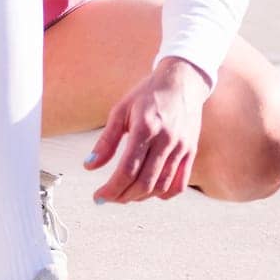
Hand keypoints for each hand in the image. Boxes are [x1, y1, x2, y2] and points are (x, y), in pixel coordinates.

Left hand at [84, 58, 209, 202]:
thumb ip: (106, 140)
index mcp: (146, 127)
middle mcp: (166, 140)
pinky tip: (149, 191)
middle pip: (144, 183)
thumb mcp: (121, 110)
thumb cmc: (149, 93)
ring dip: (140, 197)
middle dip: (122, 196)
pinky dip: (163, 194)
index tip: (99, 196)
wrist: (182, 81)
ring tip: (125, 194)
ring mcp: (181, 147)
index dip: (111, 189)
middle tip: (109, 198)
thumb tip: (89, 165)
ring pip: (161, 187)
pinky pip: (179, 184)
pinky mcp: (190, 151)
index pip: (127, 170)